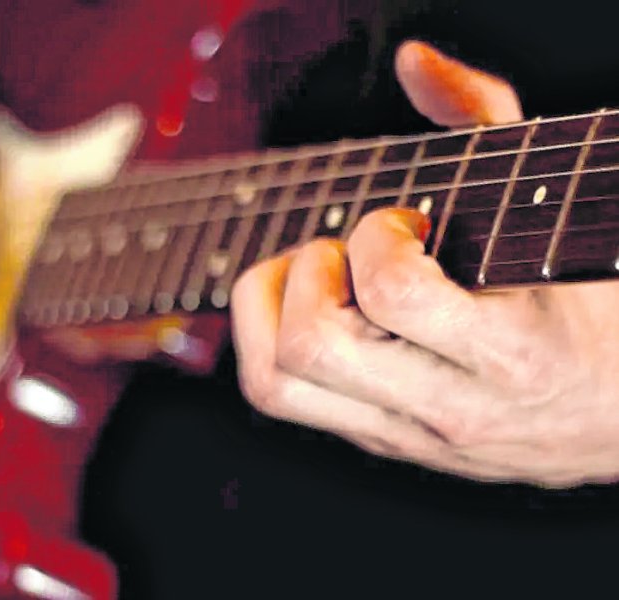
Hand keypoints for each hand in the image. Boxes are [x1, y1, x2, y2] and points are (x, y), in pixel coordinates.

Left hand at [231, 41, 618, 487]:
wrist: (617, 417)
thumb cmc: (591, 304)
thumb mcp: (554, 206)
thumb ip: (485, 119)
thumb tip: (412, 60)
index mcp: (510, 352)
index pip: (394, 294)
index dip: (377, 237)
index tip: (405, 222)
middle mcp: (447, 406)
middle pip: (311, 347)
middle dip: (308, 273)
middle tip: (345, 251)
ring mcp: (402, 433)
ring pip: (274, 385)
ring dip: (270, 310)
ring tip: (319, 277)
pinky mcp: (374, 439)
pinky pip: (280, 397)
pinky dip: (268, 338)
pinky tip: (315, 304)